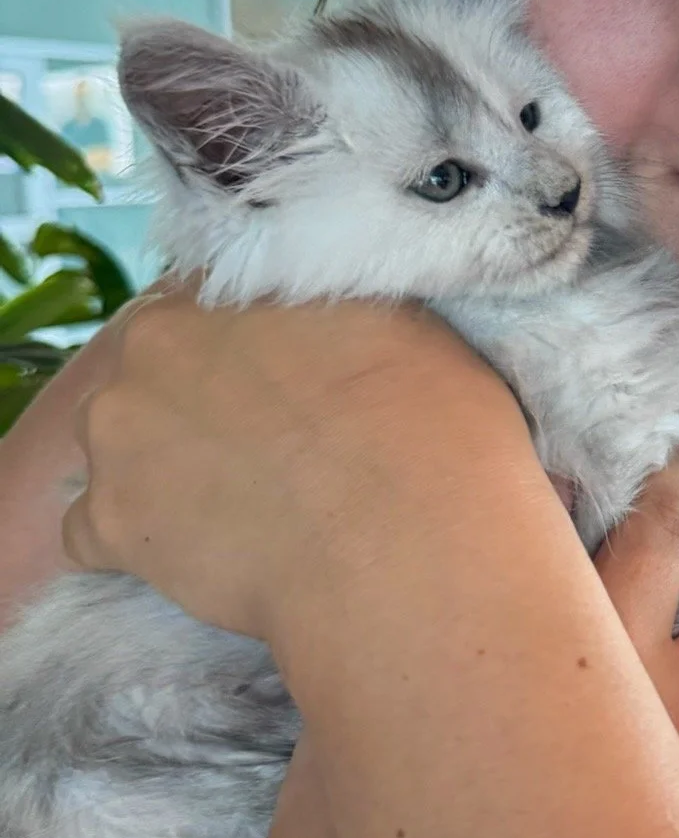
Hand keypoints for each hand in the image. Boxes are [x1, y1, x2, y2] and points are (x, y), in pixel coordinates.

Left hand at [61, 286, 526, 639]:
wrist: (406, 551)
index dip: (253, 340)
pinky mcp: (108, 530)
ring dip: (165, 465)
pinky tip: (205, 552)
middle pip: (158, 366)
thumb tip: (328, 316)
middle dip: (200, 398)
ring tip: (244, 502)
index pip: (213, 298)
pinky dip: (139, 543)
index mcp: (221, 285)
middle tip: (272, 440)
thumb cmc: (426, 428)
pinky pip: (93, 534)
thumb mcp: (399, 320)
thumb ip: (331, 305)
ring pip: (123, 445)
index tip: (289, 374)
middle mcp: (149, 348)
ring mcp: (116, 439)